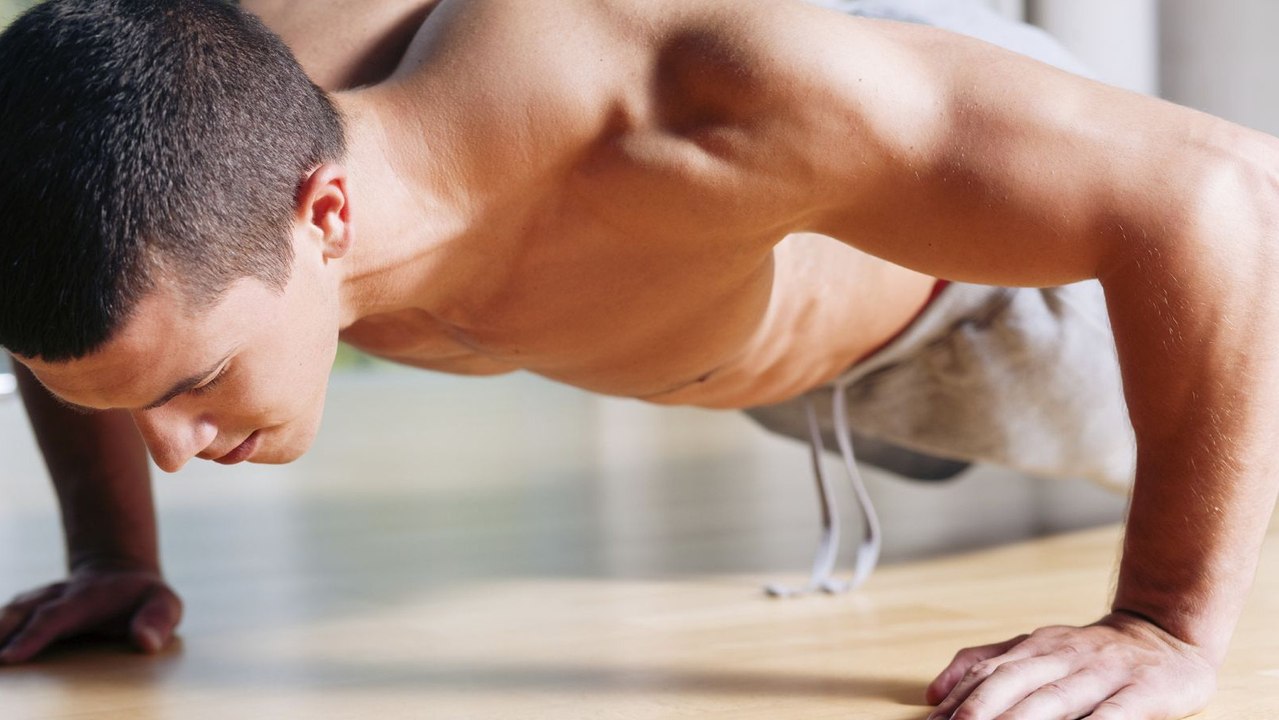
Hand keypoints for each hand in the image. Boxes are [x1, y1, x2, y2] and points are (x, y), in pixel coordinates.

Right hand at [0, 562, 181, 663]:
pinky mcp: (33, 608)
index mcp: (88, 598)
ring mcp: (42, 599)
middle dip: (0, 633)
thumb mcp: (166, 605)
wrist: (123, 573)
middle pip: (22, 611)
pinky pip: (9, 617)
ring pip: (11, 611)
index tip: (10, 657)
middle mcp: (59, 596)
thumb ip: (157, 621)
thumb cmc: (146, 598)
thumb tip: (146, 643)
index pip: (55, 616)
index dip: (33, 636)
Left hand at [924, 612, 1216, 718]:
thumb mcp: (1035, 648)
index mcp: (1034, 647)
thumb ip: (985, 663)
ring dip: (1025, 719)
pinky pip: (1117, 711)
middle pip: (1015, 681)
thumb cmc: (1090, 653)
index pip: (987, 672)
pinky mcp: (1144, 690)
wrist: (1164, 635)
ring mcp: (1104, 672)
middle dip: (982, 707)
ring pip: (1058, 697)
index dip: (959, 698)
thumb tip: (934, 693)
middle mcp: (1064, 656)